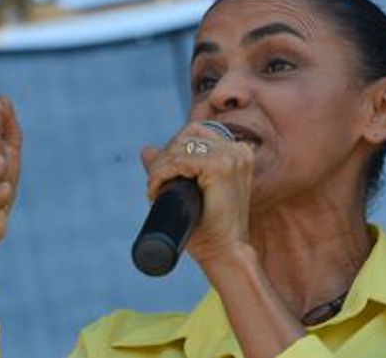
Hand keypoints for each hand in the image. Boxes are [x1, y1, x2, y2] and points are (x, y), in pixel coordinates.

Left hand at [140, 122, 254, 264]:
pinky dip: (161, 174)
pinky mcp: (220, 167)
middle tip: (155, 185)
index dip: (172, 149)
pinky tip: (156, 191)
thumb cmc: (209, 227)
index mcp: (238, 152)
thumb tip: (146, 150)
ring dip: (159, 168)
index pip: (195, 132)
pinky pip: (178, 161)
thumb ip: (170, 167)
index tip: (162, 175)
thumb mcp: (188, 191)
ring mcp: (231, 157)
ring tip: (155, 191)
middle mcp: (239, 151)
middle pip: (186, 135)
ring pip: (179, 148)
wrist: (224, 254)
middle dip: (164, 158)